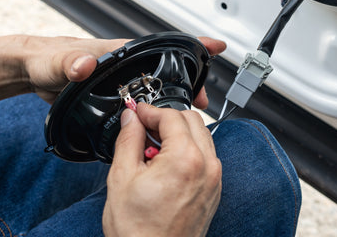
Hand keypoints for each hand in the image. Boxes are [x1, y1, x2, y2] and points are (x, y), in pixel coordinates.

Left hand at [22, 35, 224, 104]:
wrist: (36, 73)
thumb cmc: (47, 59)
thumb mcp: (58, 61)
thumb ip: (71, 62)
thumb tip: (86, 64)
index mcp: (122, 53)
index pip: (163, 46)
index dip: (192, 45)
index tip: (215, 46)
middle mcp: (127, 66)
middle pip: (168, 71)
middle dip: (191, 82)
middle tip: (202, 100)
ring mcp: (124, 81)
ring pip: (159, 89)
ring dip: (176, 100)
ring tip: (187, 115)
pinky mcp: (117, 96)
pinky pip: (144, 103)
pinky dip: (157, 112)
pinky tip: (160, 125)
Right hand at [103, 103, 221, 236]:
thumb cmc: (138, 230)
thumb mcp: (122, 178)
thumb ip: (127, 139)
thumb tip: (130, 118)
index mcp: (185, 159)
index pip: (171, 116)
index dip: (149, 110)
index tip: (136, 112)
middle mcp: (207, 165)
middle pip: (191, 119)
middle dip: (166, 118)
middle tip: (143, 128)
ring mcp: (214, 178)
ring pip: (201, 135)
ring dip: (178, 133)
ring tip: (153, 149)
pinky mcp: (214, 188)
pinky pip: (206, 155)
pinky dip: (188, 149)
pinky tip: (166, 164)